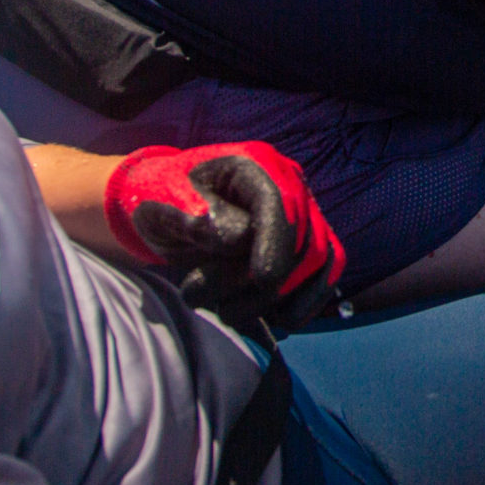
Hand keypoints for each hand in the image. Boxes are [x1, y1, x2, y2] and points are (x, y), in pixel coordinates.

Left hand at [103, 143, 344, 332]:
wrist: (164, 209)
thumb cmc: (160, 200)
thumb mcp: (166, 203)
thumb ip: (200, 217)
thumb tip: (242, 239)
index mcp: (255, 165)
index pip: (282, 203)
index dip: (278, 242)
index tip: (264, 280)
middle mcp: (289, 185)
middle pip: (305, 241)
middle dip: (267, 284)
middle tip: (216, 305)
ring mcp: (301, 215)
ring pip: (318, 262)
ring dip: (280, 299)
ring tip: (230, 313)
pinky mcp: (303, 245)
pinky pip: (324, 275)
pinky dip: (306, 302)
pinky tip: (276, 319)